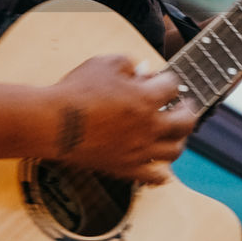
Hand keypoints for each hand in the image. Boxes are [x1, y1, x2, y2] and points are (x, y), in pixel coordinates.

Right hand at [49, 55, 194, 185]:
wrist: (53, 123)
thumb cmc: (76, 90)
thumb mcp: (104, 63)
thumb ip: (129, 63)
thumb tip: (143, 71)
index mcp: (147, 98)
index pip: (173, 85)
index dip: (169, 79)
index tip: (162, 78)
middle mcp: (149, 126)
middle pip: (186, 121)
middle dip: (188, 110)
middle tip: (185, 105)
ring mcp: (139, 151)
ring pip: (175, 150)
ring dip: (178, 139)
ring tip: (173, 133)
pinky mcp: (126, 168)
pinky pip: (155, 177)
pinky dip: (162, 172)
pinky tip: (161, 167)